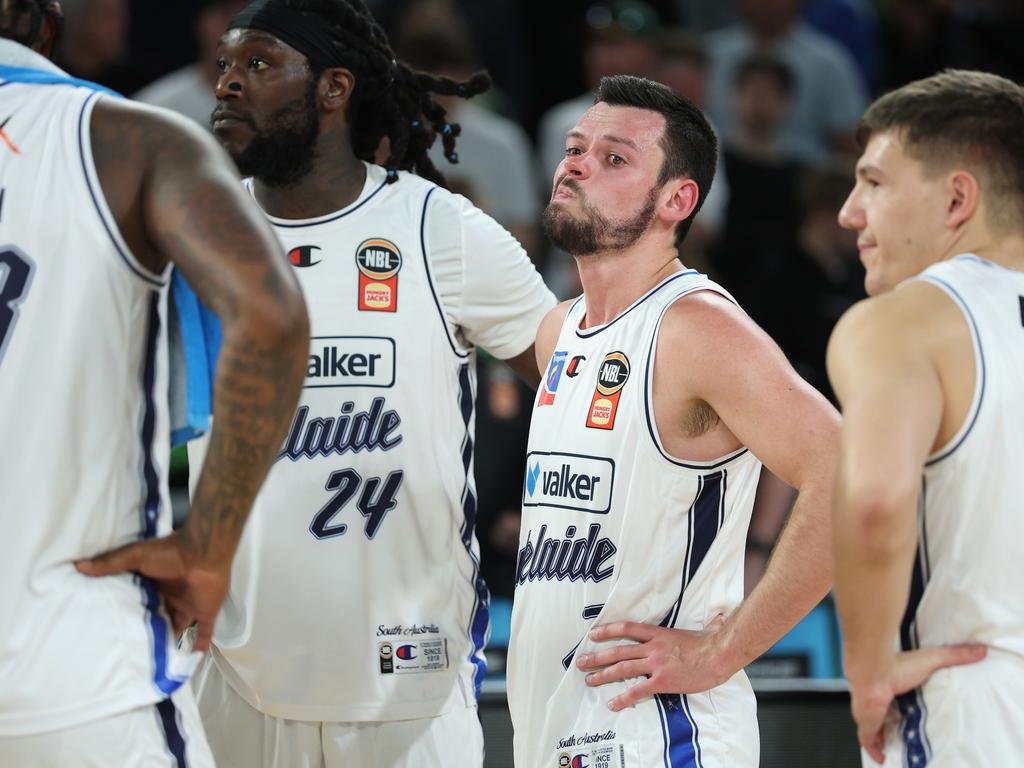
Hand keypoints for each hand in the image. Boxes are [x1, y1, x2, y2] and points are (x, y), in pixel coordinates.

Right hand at [75, 532, 230, 652]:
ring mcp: (190, 606)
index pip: (141, 603)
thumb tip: (79, 566)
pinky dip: (198, 648)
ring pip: (178, 629)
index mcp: (156, 584)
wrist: (203, 553)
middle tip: (130, 653)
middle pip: (159, 619)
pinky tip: (188, 665)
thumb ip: (111, 563)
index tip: (113, 631)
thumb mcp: (136, 556)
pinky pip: (204, 635)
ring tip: (152, 666)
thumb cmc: (169, 553)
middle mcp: (173, 597)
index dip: (130, 616)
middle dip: (148, 633)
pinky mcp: (206, 613)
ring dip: (169, 644)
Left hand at [576, 616, 728, 710]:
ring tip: (589, 680)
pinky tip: (612, 703)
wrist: (719, 655)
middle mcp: (653, 647)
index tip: (593, 634)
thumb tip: (719, 618)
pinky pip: (637, 691)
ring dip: (603, 675)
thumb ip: (706, 624)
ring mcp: (656, 664)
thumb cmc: (712, 643)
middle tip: (581, 662)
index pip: (627, 628)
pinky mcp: (662, 681)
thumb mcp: (703, 630)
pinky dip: (623, 697)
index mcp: (658, 634)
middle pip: (618, 651)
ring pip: (622, 668)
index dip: (608, 630)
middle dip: (597, 657)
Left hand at [850, 643, 986, 763]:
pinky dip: (875, 750)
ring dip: (885, 737)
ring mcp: (871, 712)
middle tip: (909, 734)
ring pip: (876, 729)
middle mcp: (879, 699)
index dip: (903, 705)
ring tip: (900, 747)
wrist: (872, 673)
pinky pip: (869, 741)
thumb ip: (954, 655)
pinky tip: (882, 758)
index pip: (896, 697)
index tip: (913, 712)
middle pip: (885, 714)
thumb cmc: (897, 666)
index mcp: (892, 685)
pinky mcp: (867, 725)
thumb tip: (979, 650)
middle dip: (893, 723)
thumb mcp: (931, 659)